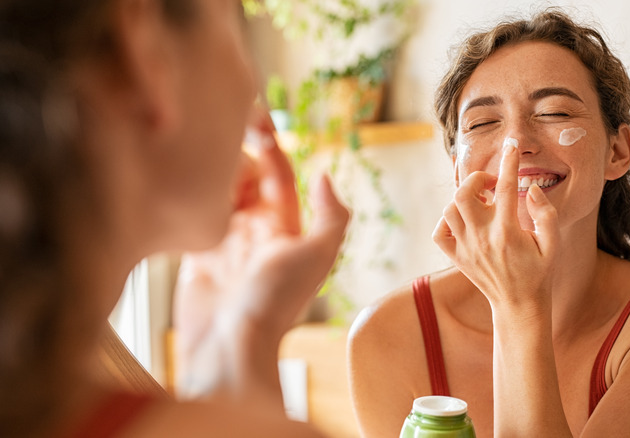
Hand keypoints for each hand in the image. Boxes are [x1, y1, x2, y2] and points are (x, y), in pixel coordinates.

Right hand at [173, 110, 349, 399]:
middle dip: (234, 155)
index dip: (267, 143)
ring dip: (211, 173)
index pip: (277, 172)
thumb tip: (323, 174)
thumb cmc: (275, 303)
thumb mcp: (316, 256)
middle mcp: (256, 230)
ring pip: (218, 191)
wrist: (228, 347)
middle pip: (244, 176)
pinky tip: (181, 181)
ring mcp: (225, 241)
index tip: (251, 114)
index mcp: (286, 226)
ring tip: (197, 158)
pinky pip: (193, 215)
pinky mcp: (195, 254)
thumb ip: (330, 216)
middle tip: (216, 140)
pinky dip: (190, 198)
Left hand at [432, 142, 559, 309]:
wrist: (519, 306)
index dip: (509, 162)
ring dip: (463, 198)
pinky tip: (464, 221)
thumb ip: (546, 214)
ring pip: (449, 210)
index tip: (511, 146)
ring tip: (481, 203)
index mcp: (508, 232)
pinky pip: (439, 232)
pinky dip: (446, 221)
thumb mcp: (553, 244)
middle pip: (464, 194)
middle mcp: (483, 238)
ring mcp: (466, 248)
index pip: (505, 187)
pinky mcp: (456, 257)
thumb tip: (531, 189)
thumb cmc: (540, 273)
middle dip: (476, 179)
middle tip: (491, 184)